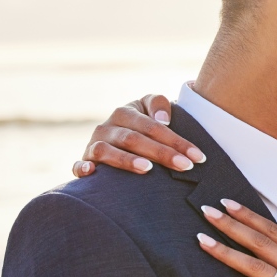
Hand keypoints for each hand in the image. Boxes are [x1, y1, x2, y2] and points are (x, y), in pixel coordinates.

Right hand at [72, 94, 205, 177]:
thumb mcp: (151, 110)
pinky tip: (92, 172)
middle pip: (134, 138)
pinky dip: (82, 168)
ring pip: (107, 150)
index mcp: (126, 113)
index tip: (198, 157)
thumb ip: (159, 104)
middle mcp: (108, 126)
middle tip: (185, 166)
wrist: (117, 138)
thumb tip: (163, 120)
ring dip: (126, 160)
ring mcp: (94, 144)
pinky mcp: (85, 161)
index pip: (153, 125)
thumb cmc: (143, 127)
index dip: (177, 140)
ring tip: (147, 169)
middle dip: (162, 153)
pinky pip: (78, 165)